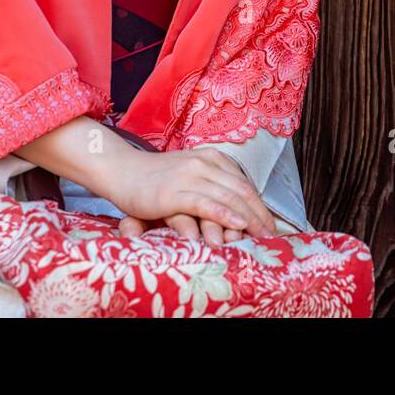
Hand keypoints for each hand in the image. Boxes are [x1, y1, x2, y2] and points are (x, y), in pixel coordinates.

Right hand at [107, 148, 276, 243]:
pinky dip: (225, 214)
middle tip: (271, 236)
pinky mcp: (174, 192)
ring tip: (260, 236)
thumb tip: (239, 209)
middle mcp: (205, 163)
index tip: (272, 226)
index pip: (245, 184)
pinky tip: (238, 225)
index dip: (261, 207)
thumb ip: (213, 185)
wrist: (122, 171)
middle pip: (242, 191)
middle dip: (260, 216)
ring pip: (228, 197)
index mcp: (213, 158)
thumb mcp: (192, 175)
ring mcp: (189, 176)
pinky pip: (206, 203)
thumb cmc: (157, 179)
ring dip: (249, 219)